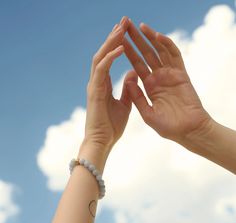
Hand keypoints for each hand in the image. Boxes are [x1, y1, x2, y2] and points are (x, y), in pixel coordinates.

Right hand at [83, 17, 137, 151]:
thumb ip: (128, 88)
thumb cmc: (112, 126)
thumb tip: (134, 73)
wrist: (102, 142)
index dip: (116, 46)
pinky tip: (120, 47)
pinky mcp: (95, 92)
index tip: (125, 33)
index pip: (109, 60)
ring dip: (111, 42)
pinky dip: (110, 57)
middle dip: (113, 38)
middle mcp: (97, 82)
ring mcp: (94, 86)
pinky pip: (102, 70)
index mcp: (103, 85)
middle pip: (104, 54)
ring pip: (100, 57)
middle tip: (122, 22)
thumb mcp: (125, 104)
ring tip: (121, 28)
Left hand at [124, 20, 211, 143]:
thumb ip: (138, 97)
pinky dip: (167, 45)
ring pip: (158, 51)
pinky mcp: (182, 75)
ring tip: (139, 25)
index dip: (127, 52)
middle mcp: (158, 78)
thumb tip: (127, 78)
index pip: (136, 65)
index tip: (117, 41)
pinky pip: (175, 56)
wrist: (188, 133)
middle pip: (145, 54)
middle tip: (125, 25)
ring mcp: (170, 75)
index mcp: (149, 87)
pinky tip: (157, 36)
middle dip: (135, 40)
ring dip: (149, 38)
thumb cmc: (169, 127)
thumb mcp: (148, 113)